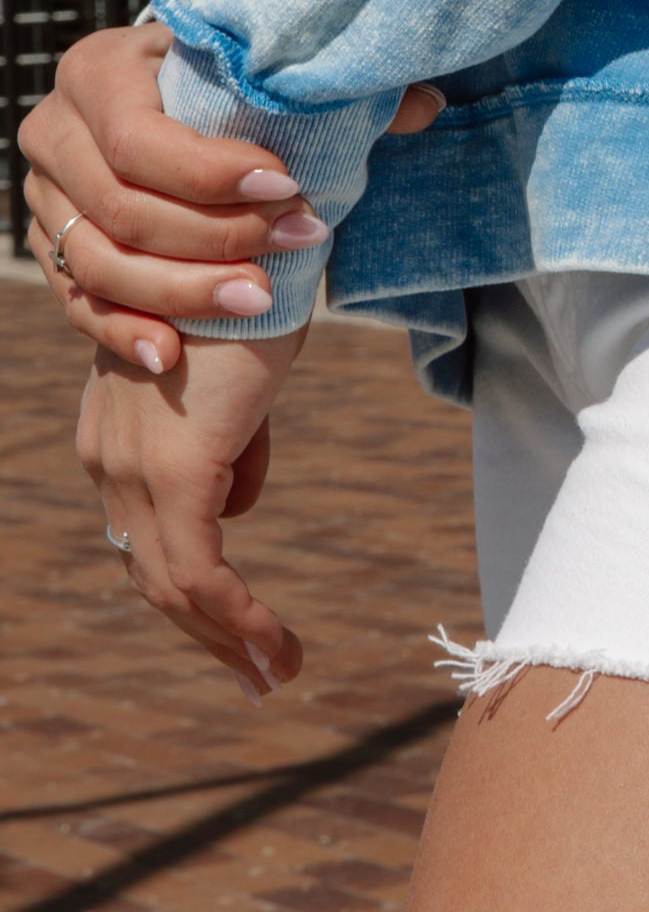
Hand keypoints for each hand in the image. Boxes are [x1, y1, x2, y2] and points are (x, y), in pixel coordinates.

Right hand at [22, 20, 444, 373]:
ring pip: (99, 262)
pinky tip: (173, 351)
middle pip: (122, 206)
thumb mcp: (263, 74)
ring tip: (257, 297)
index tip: (287, 184)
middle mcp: (55, 131)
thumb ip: (335, 90)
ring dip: (182, 290)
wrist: (167, 106)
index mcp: (99, 69)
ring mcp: (45, 199)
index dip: (212, 171)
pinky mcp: (51, 252)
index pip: (142, 137)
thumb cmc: (224, 87)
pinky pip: (79, 304)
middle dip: (215, 236)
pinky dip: (127, 330)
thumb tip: (426, 103)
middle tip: (295, 243)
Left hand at [79, 328, 309, 694]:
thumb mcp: (235, 377)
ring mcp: (132, 467)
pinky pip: (202, 572)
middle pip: (151, 572)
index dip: (189, 591)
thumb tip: (237, 497)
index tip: (237, 632)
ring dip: (229, 638)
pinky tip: (275, 646)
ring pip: (173, 585)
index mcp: (113, 433)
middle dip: (208, 632)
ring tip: (278, 670)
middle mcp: (106, 458)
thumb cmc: (254, 293)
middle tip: (260, 673)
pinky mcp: (175, 469)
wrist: (252, 239)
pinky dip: (238, 620)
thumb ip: (229, 438)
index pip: (144, 535)